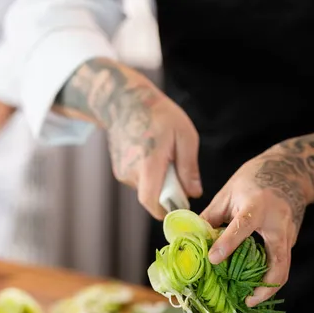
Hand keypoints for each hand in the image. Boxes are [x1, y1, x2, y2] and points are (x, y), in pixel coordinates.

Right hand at [106, 86, 201, 218]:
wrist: (123, 101)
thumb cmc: (158, 115)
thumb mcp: (184, 135)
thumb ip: (188, 167)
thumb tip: (193, 193)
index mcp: (148, 164)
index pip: (152, 201)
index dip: (166, 211)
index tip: (180, 209)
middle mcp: (131, 172)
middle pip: (153, 197)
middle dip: (168, 192)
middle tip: (177, 171)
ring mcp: (122, 173)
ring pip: (147, 189)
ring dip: (159, 182)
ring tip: (163, 157)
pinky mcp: (120, 172)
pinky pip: (140, 182)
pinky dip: (150, 175)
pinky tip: (152, 155)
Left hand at [200, 144, 313, 306]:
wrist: (288, 172)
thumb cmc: (253, 181)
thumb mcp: (227, 194)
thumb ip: (209, 218)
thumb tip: (190, 240)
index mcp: (257, 206)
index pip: (242, 226)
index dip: (227, 244)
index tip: (212, 259)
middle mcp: (277, 223)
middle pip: (278, 260)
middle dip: (264, 285)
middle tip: (246, 300)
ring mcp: (287, 234)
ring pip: (283, 268)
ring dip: (268, 288)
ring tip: (248, 300)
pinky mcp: (289, 242)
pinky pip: (280, 264)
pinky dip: (267, 279)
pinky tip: (252, 287)